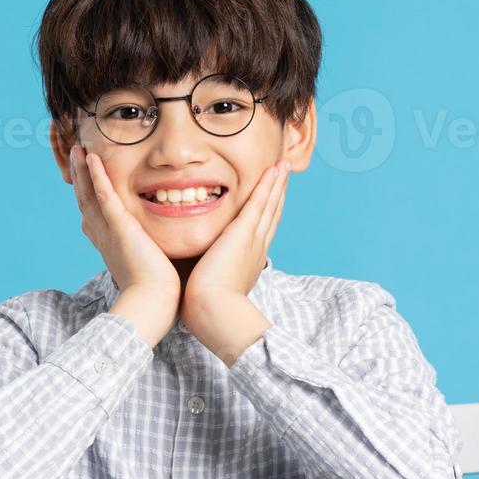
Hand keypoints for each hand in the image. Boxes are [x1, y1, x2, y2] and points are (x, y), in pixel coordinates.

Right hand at [70, 144, 179, 344]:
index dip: (88, 196)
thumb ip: (155, 251)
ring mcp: (108, 231)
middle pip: (85, 201)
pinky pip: (104, 196)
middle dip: (80, 178)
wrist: (153, 304)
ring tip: (79, 149)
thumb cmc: (159, 292)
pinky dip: (95, 176)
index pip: (95, 215)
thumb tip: (170, 248)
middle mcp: (103, 236)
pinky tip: (91, 158)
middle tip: (76, 156)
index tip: (86, 181)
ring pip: (89, 194)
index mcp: (110, 245)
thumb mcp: (153, 266)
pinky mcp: (118, 227)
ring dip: (82, 170)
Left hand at [181, 160, 288, 318]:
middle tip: (283, 175)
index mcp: (248, 261)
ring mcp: (253, 239)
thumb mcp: (210, 287)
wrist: (214, 312)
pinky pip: (259, 203)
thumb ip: (206, 275)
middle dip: (277, 194)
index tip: (272, 199)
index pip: (260, 231)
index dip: (268, 213)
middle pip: (271, 215)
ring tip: (283, 166)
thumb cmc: (206, 307)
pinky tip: (273, 170)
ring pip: (269, 205)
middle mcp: (256, 248)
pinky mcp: (244, 233)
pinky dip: (268, 185)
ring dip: (277, 184)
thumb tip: (194, 274)